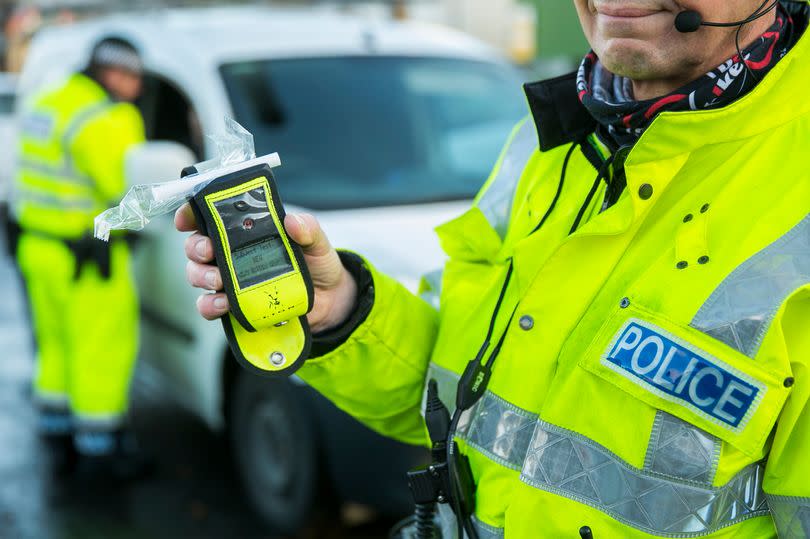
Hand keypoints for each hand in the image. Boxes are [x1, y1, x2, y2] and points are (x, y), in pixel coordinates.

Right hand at [175, 203, 357, 332]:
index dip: (192, 214)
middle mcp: (231, 254)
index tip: (187, 218)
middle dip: (196, 247)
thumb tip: (293, 222)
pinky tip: (224, 304)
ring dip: (201, 276)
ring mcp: (230, 281)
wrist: (329, 301)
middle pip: (196, 246)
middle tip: (209, 251)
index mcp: (246, 232)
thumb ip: (308, 229)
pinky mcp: (234, 306)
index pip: (210, 217)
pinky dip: (210, 305)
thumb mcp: (317, 242)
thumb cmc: (317, 264)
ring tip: (220, 281)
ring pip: (197, 275)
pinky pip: (209, 306)